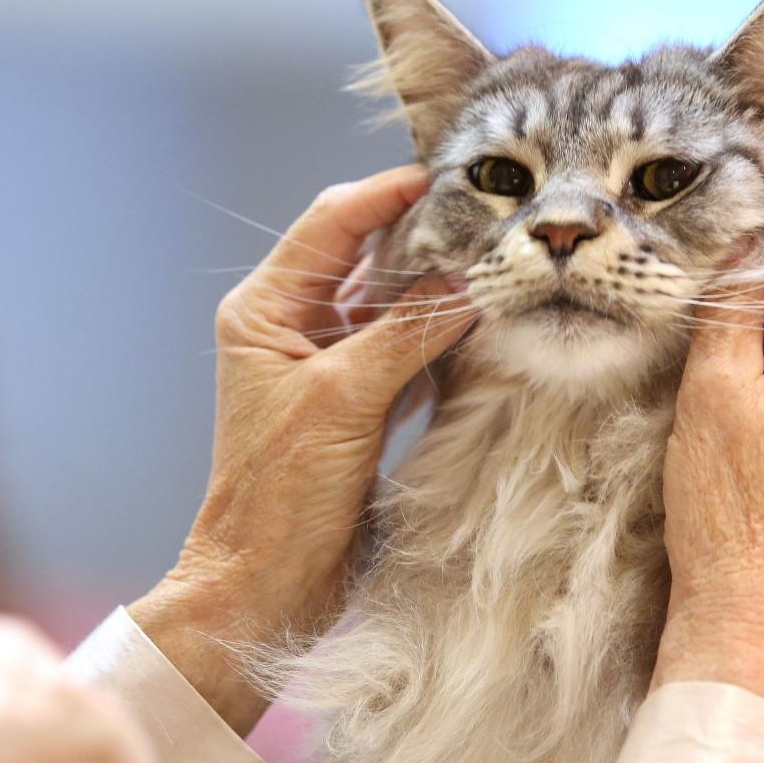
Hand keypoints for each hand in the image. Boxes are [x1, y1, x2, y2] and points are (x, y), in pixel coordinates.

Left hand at [129, 164, 475, 734]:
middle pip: (364, 254)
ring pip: (389, 301)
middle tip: (492, 215)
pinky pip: (405, 347)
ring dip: (437, 284)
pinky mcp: (357, 401)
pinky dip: (441, 334)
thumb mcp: (346, 399)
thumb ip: (409, 331)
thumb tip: (473, 279)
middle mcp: (291, 326)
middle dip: (424, 233)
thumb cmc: (280, 494)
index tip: (455, 177)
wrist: (267, 585)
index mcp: (264, 310)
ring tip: (499, 258)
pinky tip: (484, 321)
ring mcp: (326, 364)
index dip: (390, 194)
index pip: (333, 223)